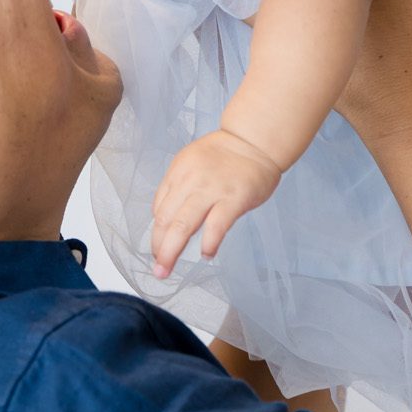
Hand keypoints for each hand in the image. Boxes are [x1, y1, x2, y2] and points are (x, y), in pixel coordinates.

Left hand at [151, 129, 281, 278]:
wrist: (255, 141)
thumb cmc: (225, 156)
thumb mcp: (191, 163)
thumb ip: (179, 188)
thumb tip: (167, 221)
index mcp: (178, 171)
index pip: (159, 208)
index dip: (156, 233)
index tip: (158, 249)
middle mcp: (190, 180)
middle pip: (165, 220)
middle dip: (158, 248)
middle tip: (158, 269)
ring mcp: (211, 190)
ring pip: (183, 225)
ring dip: (171, 252)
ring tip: (167, 270)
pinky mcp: (234, 198)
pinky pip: (216, 226)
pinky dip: (208, 243)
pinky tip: (206, 254)